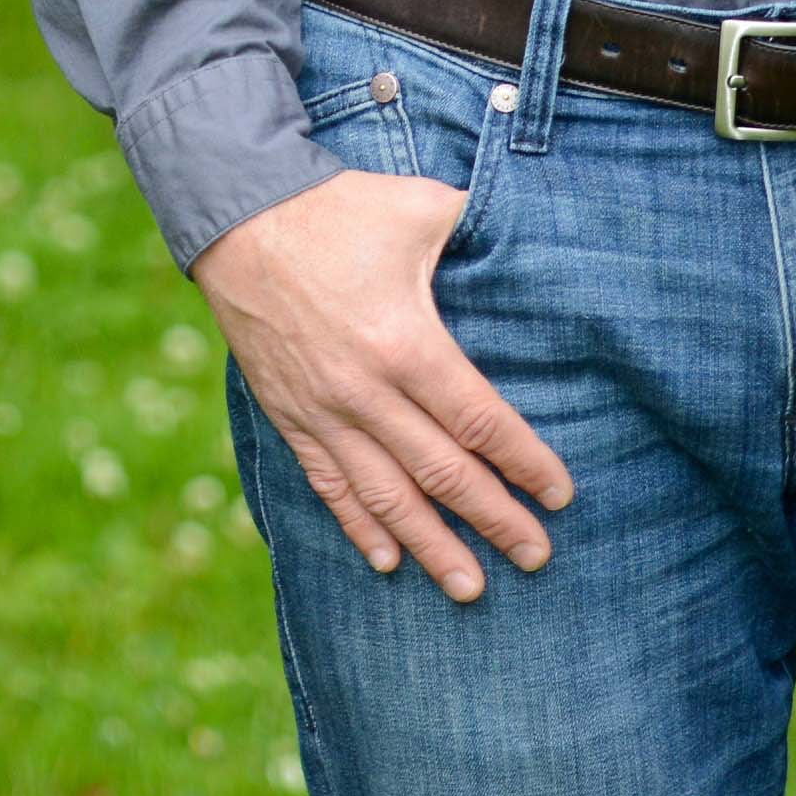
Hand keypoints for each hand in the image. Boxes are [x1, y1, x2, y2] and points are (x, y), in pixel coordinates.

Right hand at [194, 169, 572, 599]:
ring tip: (471, 587)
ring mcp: (323, 410)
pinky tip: (386, 561)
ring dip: (432, 545)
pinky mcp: (290, 415)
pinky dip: (358, 526)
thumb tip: (531, 238)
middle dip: (495, 520)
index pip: (479, 421)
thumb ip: (476, 231)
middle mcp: (365, 391)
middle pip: (443, 473)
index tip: (560, 496)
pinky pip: (328, 484)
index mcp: (405, 342)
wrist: (235, 216)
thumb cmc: (336, 209)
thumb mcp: (417, 208)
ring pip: (386, 496)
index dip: (524, 463)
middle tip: (537, 557)